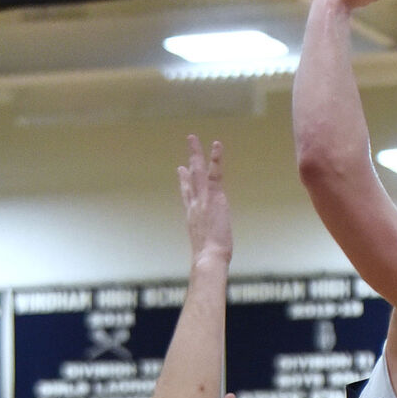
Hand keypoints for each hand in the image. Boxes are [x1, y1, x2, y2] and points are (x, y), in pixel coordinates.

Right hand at [178, 135, 231, 263]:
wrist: (207, 258)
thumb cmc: (209, 259)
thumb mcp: (206, 248)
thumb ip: (206, 245)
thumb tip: (208, 258)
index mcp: (193, 216)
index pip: (187, 195)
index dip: (184, 181)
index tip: (180, 170)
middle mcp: (195, 205)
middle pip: (190, 179)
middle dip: (189, 161)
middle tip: (188, 146)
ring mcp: (202, 199)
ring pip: (198, 171)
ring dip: (195, 153)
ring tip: (192, 138)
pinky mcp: (213, 196)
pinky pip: (215, 173)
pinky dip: (215, 158)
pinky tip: (216, 144)